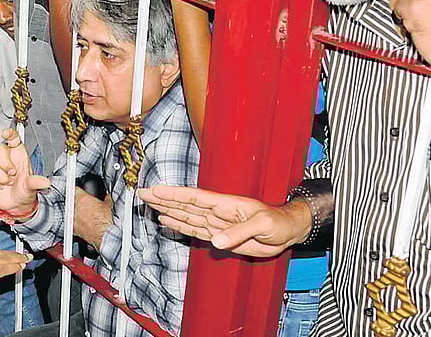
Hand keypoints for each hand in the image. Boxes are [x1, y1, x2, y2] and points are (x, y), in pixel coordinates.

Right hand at [0, 128, 50, 215]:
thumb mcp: (32, 187)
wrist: (15, 205)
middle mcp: (7, 159)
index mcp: (19, 156)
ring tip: (8, 182)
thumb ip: (36, 182)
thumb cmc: (25, 192)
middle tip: (12, 174)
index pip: (13, 139)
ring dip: (0, 177)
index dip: (9, 134)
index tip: (6, 133)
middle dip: (4, 163)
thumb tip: (46, 182)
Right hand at [137, 185, 311, 257]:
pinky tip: (167, 221)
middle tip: (142, 194)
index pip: (193, 197)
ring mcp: (216, 224)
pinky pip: (195, 230)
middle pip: (184, 205)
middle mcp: (216, 212)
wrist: (288, 232)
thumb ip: (239, 232)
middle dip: (163, 199)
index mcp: (225, 204)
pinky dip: (180, 226)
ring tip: (149, 205)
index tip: (154, 190)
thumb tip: (217, 241)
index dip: (173, 194)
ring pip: (186, 216)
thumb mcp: (263, 225)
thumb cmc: (278, 222)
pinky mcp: (219, 236)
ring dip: (168, 210)